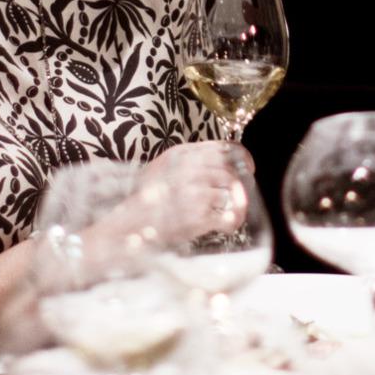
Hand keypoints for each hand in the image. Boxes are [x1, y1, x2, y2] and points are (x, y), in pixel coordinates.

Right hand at [131, 141, 254, 244]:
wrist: (126, 226)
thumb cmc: (144, 200)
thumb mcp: (162, 169)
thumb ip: (189, 161)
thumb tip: (222, 163)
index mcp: (181, 154)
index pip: (224, 148)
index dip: (242, 158)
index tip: (248, 168)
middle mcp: (189, 169)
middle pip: (230, 172)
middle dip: (239, 187)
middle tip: (238, 198)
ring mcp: (194, 192)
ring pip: (231, 194)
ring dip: (236, 206)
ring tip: (230, 215)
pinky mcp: (197, 215)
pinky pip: (228, 216)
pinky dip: (232, 222)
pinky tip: (227, 226)